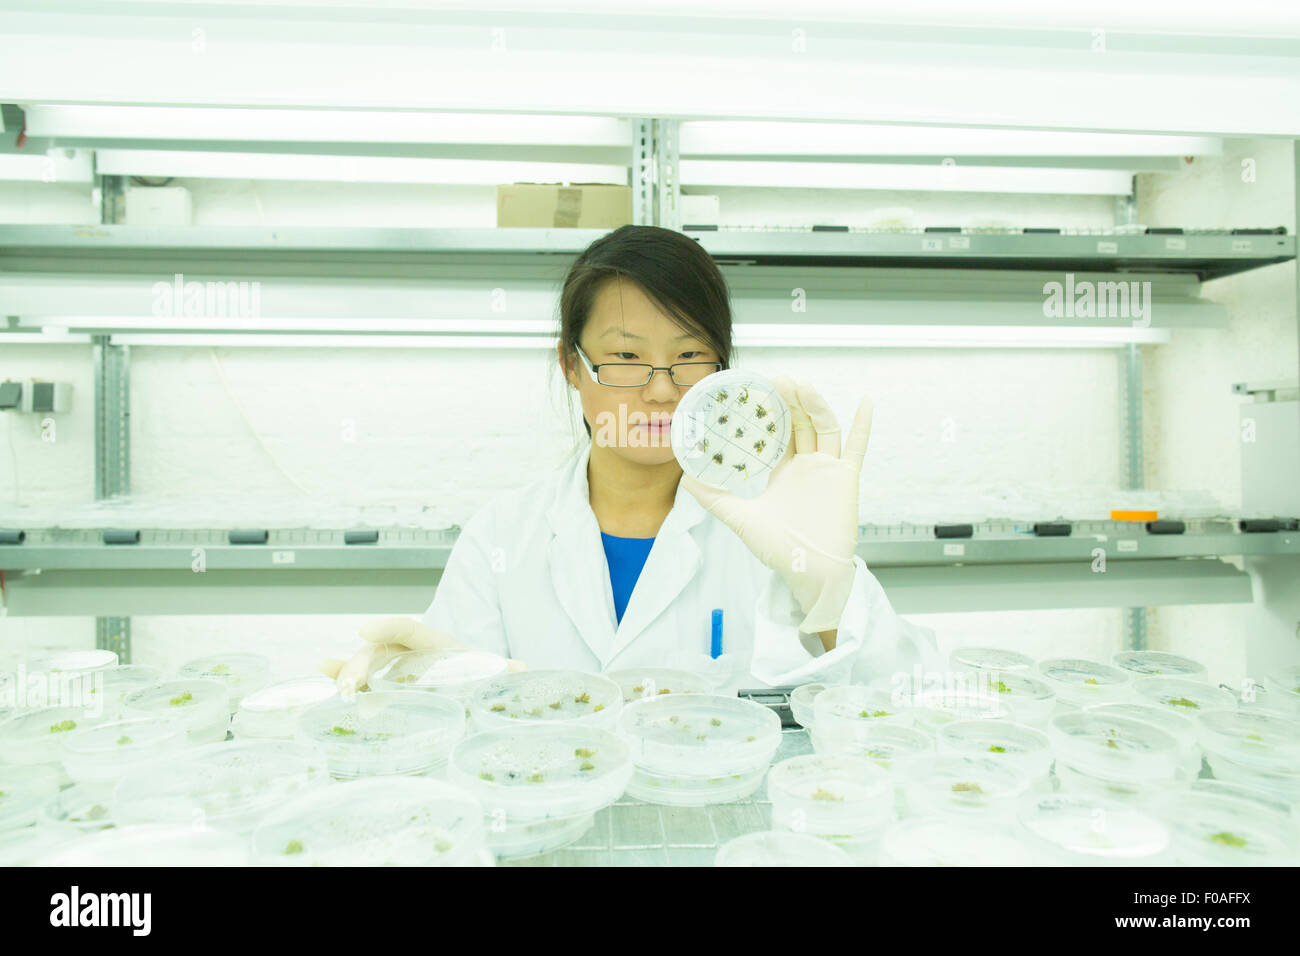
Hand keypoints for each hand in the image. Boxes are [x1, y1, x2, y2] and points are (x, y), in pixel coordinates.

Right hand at [318, 617, 526, 693]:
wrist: (463, 676)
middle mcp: (406, 649)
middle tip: (349, 682)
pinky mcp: (382, 682)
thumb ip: (501, 670)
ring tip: (337, 686)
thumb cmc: (471, 670)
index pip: (407, 628)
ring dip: (348, 672)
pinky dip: (343, 676)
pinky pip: (360, 677)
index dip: (387, 627)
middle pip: (380, 650)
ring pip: (365, 663)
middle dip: (362, 663)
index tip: (365, 629)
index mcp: (431, 642)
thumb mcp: (484, 669)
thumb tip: (523, 669)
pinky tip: (325, 675)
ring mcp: (392, 664)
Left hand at [680, 377, 871, 633]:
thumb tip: (685, 479)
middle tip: (778, 378)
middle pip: (801, 424)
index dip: (771, 412)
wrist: (808, 572)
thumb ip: (715, 499)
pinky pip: (857, 448)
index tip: (759, 389)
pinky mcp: (846, 479)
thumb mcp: (741, 518)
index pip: (777, 433)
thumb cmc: (778, 549)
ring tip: (801, 386)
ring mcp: (828, 470)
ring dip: (815, 406)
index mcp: (783, 472)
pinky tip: (865, 402)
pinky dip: (862, 425)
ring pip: (824, 429)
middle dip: (791, 400)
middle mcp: (806, 466)